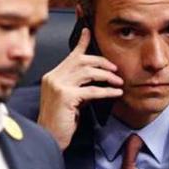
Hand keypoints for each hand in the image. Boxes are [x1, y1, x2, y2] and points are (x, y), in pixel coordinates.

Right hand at [37, 28, 122, 149]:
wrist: (49, 138)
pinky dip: (107, 91)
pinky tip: (116, 93)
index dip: (81, 42)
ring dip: (107, 76)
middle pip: (82, 60)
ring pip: (88, 72)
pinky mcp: (65, 96)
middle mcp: (53, 77)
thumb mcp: (69, 99)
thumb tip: (96, 79)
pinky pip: (92, 90)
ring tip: (119, 81)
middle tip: (115, 69)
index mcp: (52, 76)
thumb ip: (78, 87)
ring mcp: (58, 86)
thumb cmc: (60, 122)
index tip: (88, 31)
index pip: (70, 55)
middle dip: (101, 62)